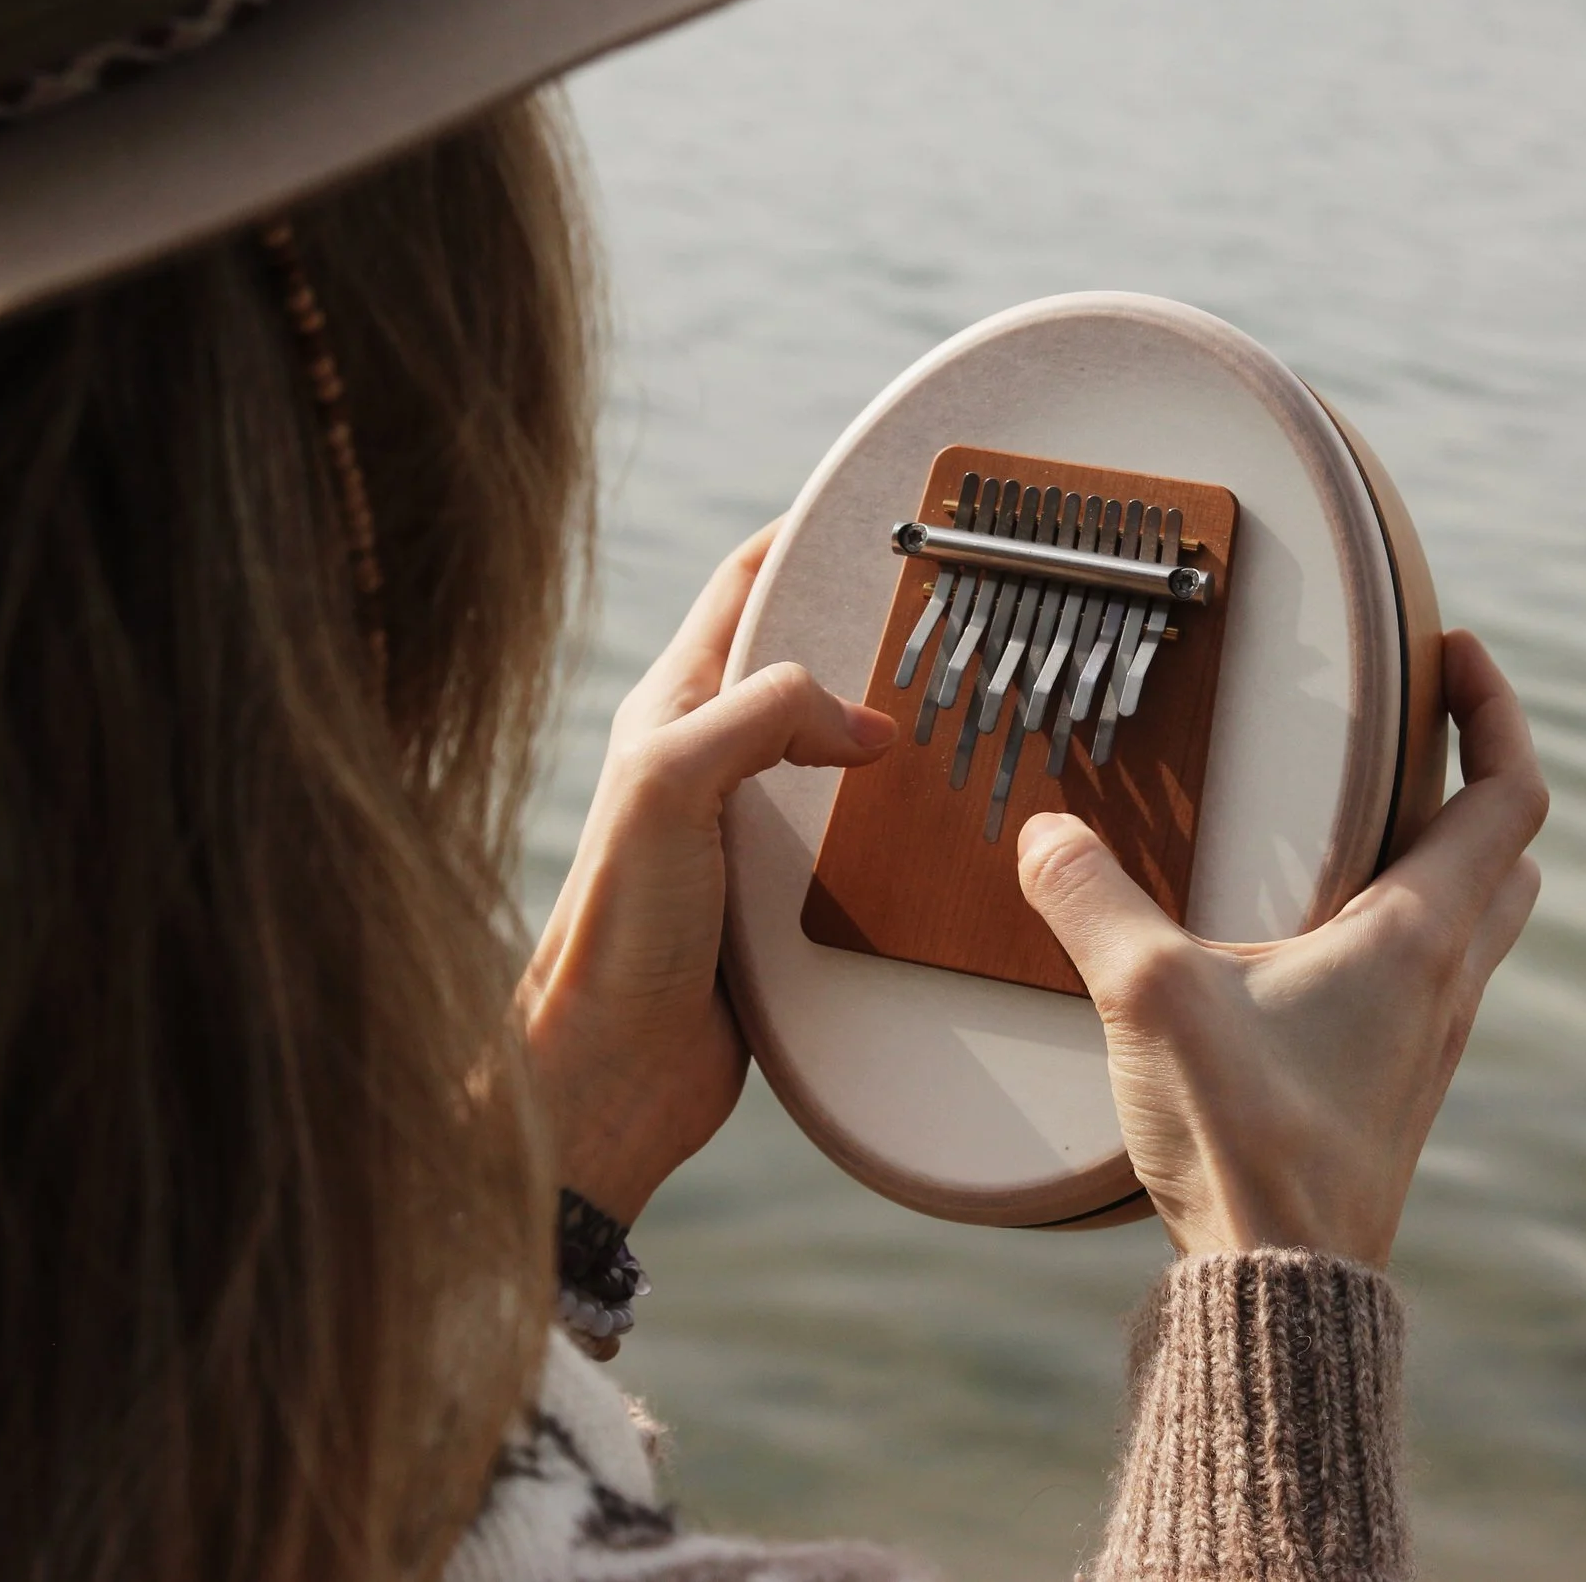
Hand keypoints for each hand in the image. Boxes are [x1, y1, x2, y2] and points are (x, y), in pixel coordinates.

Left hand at [521, 521, 894, 1221]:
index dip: (806, 536)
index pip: (746, 585)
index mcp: (673, 709)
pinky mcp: (780, 893)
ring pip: (834, 747)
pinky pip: (849, 828)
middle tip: (954, 608)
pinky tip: (945, 816)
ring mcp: (746, 826)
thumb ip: (759, 717)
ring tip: (971, 700)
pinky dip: (895, 810)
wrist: (614, 1071)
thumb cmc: (616, 928)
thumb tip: (862, 720)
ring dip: (893, 722)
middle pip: (802, 661)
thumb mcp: (673, 785)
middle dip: (871, 628)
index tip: (885, 513)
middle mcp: (708, 758)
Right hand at [1016, 630, 1543, 1266]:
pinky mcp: (1395, 1088)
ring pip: (1480, 921)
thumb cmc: (1246, 1139)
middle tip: (1416, 737)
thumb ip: (1092, 903)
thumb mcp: (1151, 998)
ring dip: (1448, 859)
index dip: (1496, 710)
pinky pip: (1431, 981)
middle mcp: (1447, 981)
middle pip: (1509, 854)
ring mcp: (1429, 1041)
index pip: (1509, 793)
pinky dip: (1404, 931)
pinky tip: (1317, 944)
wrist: (1284, 1286)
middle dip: (1479, 779)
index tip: (1460, 652)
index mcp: (1419, 934)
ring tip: (1367, 827)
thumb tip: (1045, 834)